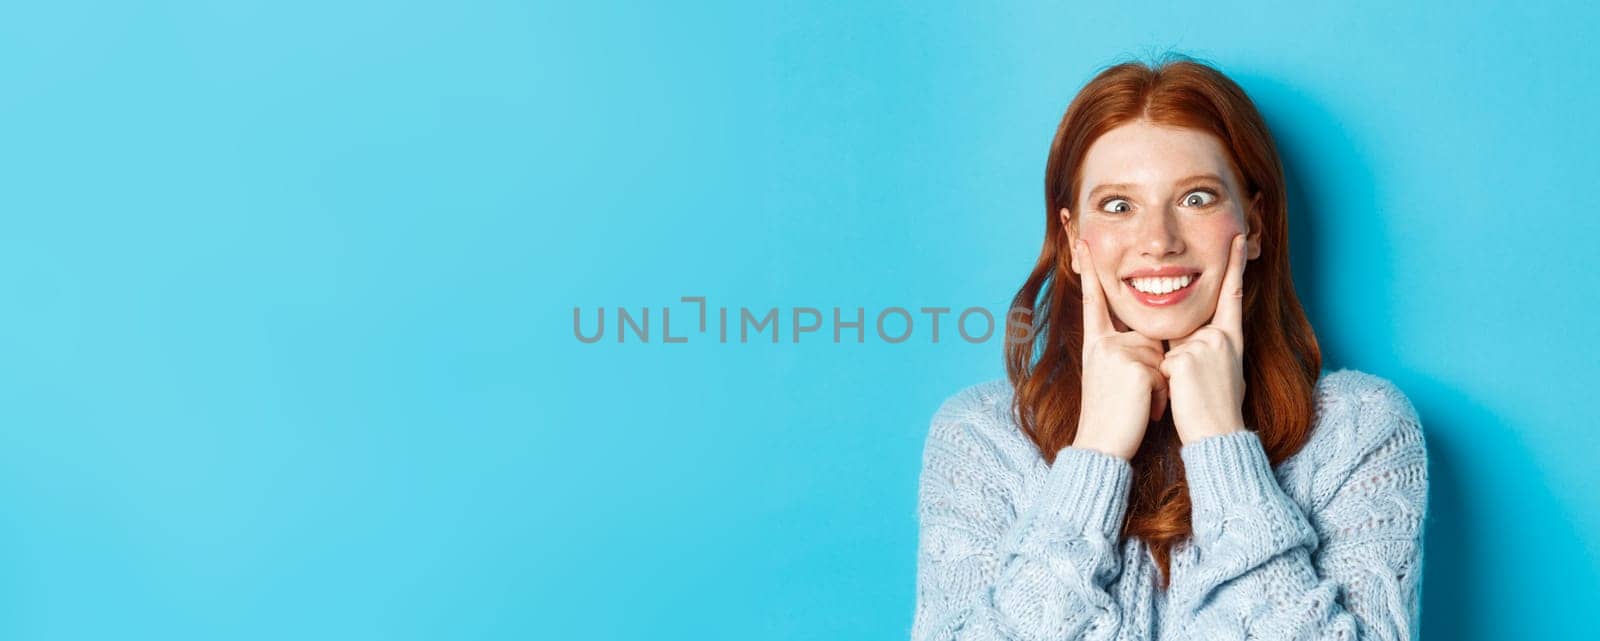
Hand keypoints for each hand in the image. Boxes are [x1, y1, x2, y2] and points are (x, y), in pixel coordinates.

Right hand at [1072, 239, 1167, 460]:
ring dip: (1159, 386)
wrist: (1101, 446)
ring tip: (1139, 406)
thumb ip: (1126, 352)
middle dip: (1154, 370)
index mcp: (1096, 343)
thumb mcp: (1110, 377)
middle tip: (1134, 398)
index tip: (1082, 241)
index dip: (1090, 270)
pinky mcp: (1135, 368)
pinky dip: (1161, 396)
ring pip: (1160, 356)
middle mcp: (1104, 343)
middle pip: (1149, 339)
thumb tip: (1152, 346)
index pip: (1094, 300)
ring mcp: (1118, 353)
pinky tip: (1144, 410)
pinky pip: (1164, 373)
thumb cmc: (1111, 417)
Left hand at [1160, 233, 1248, 443]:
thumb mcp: (1220, 371)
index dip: (1235, 265)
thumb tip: (1190, 342)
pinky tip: (1182, 395)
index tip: (1237, 237)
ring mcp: (1204, 345)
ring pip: (1170, 348)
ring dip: (1170, 372)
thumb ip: (1207, 348)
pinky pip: (1162, 363)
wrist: (1216, 436)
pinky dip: (1164, 381)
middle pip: (1185, 329)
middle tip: (1195, 386)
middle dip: (1180, 356)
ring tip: (1190, 394)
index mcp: (1231, 338)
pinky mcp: (1185, 358)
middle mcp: (1221, 337)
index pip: (1232, 295)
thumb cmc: (1216, 408)